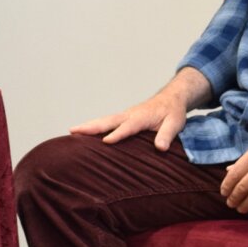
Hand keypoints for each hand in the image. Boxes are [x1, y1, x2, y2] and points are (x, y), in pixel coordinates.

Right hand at [71, 92, 188, 152]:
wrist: (171, 98)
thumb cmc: (173, 112)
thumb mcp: (175, 123)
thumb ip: (167, 135)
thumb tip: (160, 148)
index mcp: (141, 117)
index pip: (128, 127)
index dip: (118, 134)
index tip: (106, 141)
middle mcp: (129, 114)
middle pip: (107, 121)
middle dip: (91, 126)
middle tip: (73, 130)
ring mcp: (124, 116)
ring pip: (103, 120)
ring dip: (88, 126)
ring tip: (71, 131)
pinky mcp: (123, 118)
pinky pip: (106, 122)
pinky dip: (94, 126)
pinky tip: (84, 133)